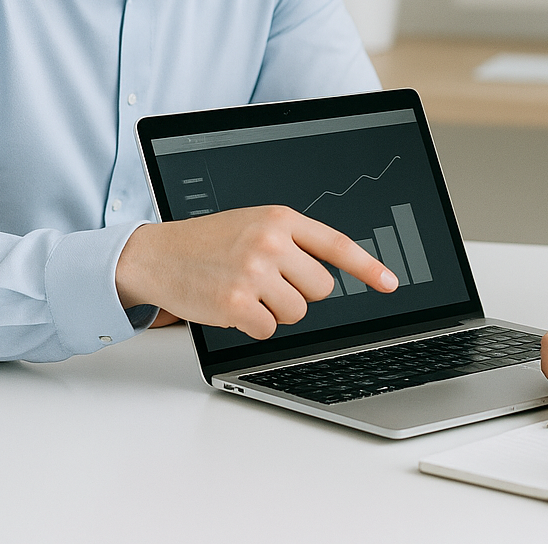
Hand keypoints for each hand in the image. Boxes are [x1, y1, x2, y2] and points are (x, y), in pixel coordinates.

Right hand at [116, 206, 398, 338]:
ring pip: (298, 311)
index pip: (336, 244)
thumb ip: (293, 241)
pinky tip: (233, 305)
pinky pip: (269, 329)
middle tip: (269, 281)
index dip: (368, 266)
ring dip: (276, 310)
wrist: (158, 254)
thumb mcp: (255, 224)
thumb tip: (332, 270)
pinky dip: (255, 325)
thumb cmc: (209, 241)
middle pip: (321, 288)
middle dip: (300, 292)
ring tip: (247, 290)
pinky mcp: (236, 302)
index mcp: (281, 219)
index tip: (389, 283)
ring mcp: (254, 272)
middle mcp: (271, 242)